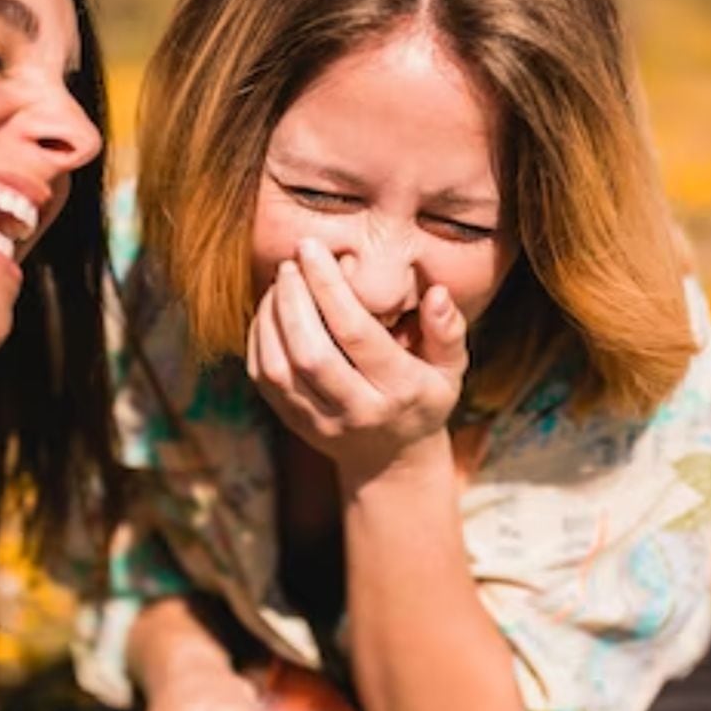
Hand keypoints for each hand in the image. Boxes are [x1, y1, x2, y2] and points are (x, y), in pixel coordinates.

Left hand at [246, 239, 467, 478]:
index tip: (313, 249)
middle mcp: (357, 411)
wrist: (390, 460)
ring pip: (279, 368)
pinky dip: (259, 338)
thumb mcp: (450, 369)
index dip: (330, 288)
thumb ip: (447, 330)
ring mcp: (320, 422)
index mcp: (399, 390)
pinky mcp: (293, 423)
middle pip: (311, 353)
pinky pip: (263, 379)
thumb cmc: (423, 398)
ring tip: (280, 282)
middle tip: (291, 262)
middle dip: (294, 300)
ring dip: (271, 318)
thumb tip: (436, 293)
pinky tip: (270, 309)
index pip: (356, 334)